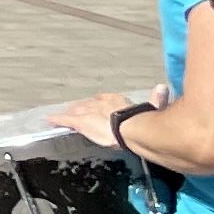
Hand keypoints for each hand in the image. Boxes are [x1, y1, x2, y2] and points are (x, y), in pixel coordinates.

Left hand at [48, 88, 162, 148]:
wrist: (127, 127)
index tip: (98, 105)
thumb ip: (157, 98)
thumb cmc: (140, 121)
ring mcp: (87, 111)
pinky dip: (57, 119)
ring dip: (71, 113)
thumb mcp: (151, 109)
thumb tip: (163, 87)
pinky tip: (49, 120)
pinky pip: (65, 119)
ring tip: (65, 115)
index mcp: (116, 99)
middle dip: (83, 108)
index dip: (100, 103)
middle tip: (77, 111)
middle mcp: (99, 102)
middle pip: (88, 105)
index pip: (104, 99)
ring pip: (76, 111)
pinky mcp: (79, 121)